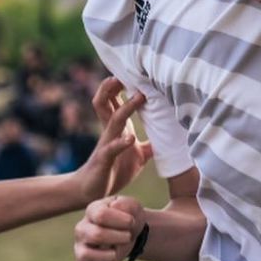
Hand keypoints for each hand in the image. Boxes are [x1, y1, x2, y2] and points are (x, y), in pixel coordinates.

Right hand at [74, 195, 144, 260]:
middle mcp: (82, 229)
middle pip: (95, 235)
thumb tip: (115, 206)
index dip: (120, 221)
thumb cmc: (129, 218)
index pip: (101, 215)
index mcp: (92, 210)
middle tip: (128, 237)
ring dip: (106, 257)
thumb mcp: (133, 207)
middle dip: (118, 238)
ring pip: (85, 256)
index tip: (131, 221)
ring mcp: (80, 247)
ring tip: (115, 253)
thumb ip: (127, 204)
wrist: (131, 233)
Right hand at [75, 78, 147, 202]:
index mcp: (118, 127)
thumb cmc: (113, 170)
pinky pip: (112, 148)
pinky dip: (121, 142)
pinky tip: (131, 139)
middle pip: (106, 101)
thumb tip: (170, 139)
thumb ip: (150, 145)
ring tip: (138, 96)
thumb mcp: (137, 156)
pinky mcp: (104, 160)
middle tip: (127, 71)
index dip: (123, 84)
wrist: (90, 191)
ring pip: (112, 119)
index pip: (116, 100)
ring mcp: (106, 144)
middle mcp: (110, 131)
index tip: (137, 69)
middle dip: (114, 86)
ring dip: (126, 107)